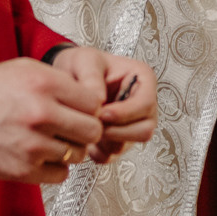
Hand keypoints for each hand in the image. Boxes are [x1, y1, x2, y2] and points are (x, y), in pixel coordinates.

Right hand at [0, 57, 104, 183]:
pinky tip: (39, 155)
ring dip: (68, 149)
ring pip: (78, 154)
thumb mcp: (21, 69)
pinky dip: (54, 167)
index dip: (89, 107)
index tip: (79, 110)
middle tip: (71, 128)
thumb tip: (90, 98)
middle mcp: (42, 113)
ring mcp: (33, 144)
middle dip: (85, 130)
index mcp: (44, 83)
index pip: (94, 102)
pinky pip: (61, 174)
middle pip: (93, 130)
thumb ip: (59, 80)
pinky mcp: (24, 170)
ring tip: (48, 140)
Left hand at [48, 46, 157, 161]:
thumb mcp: (85, 60)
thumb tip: (99, 101)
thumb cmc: (82, 64)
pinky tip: (86, 139)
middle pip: (145, 130)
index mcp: (143, 79)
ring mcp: (134, 123)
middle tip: (94, 125)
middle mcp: (143, 103)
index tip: (103, 114)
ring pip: (130, 144)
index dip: (125, 113)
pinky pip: (114, 154)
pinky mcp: (120, 138)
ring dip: (107, 142)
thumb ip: (91, 78)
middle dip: (117, 132)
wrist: (70, 75)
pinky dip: (99, 152)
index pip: (146, 104)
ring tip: (87, 128)